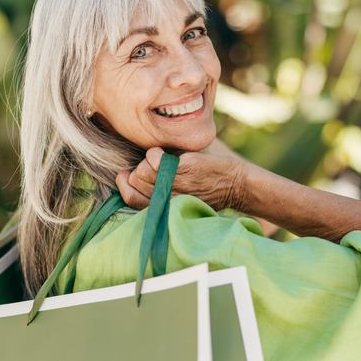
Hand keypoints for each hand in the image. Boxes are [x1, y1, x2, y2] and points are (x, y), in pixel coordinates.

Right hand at [115, 147, 245, 210]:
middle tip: (152, 165)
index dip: (124, 184)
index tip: (127, 174)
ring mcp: (176, 185)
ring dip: (147, 160)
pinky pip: (155, 159)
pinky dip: (155, 153)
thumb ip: (158, 189)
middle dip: (138, 169)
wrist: (236, 184)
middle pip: (134, 181)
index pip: (130, 199)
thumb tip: (132, 173)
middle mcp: (168, 200)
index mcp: (164, 208)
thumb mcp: (179, 195)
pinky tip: (164, 153)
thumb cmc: (206, 187)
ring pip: (141, 170)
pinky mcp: (186, 171)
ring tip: (159, 158)